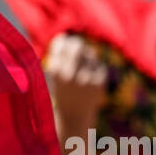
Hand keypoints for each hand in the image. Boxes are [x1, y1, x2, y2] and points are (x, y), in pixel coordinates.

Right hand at [45, 32, 107, 149]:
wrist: (74, 118)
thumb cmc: (62, 94)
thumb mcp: (55, 77)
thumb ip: (59, 58)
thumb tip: (65, 37)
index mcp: (56, 74)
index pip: (62, 45)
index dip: (61, 42)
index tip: (61, 42)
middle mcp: (71, 75)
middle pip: (77, 45)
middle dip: (75, 45)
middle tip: (74, 46)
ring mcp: (87, 78)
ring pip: (89, 55)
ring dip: (85, 58)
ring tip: (80, 71)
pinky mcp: (100, 81)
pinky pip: (98, 65)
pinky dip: (93, 68)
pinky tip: (88, 78)